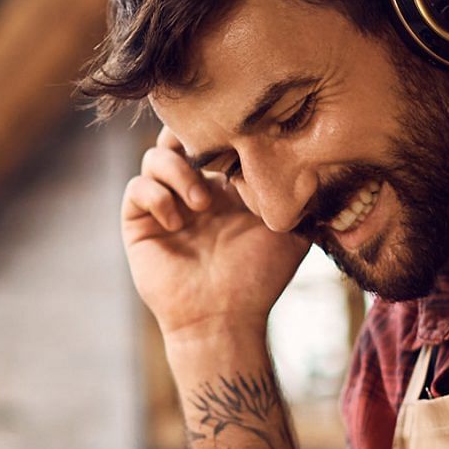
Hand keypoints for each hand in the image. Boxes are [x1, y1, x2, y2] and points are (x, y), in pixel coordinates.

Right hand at [120, 128, 311, 343]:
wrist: (224, 317)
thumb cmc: (258, 278)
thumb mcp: (290, 230)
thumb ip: (299, 197)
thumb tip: (312, 161)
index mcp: (225, 185)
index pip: (215, 138)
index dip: (222, 131)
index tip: (239, 138)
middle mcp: (192, 189)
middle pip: (177, 136)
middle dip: (191, 138)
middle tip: (213, 155)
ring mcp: (164, 205)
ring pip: (153, 156)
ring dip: (177, 172)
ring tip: (202, 204)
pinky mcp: (139, 223)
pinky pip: (136, 188)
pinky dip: (156, 196)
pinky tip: (178, 222)